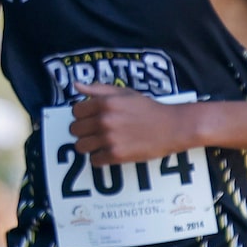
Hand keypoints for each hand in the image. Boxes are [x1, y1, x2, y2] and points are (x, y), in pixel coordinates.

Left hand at [68, 84, 195, 166]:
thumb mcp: (124, 93)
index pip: (75, 111)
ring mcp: (109, 138)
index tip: (90, 118)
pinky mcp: (116, 155)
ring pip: (80, 146)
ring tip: (101, 143)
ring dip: (89, 145)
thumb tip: (76, 85)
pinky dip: (100, 158)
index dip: (82, 115)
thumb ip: (99, 89)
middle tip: (96, 132)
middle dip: (84, 131)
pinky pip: (94, 160)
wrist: (172, 126)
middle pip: (75, 130)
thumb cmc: (148, 109)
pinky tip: (110, 152)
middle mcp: (104, 120)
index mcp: (105, 103)